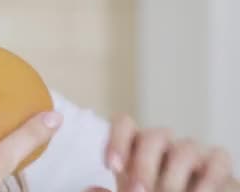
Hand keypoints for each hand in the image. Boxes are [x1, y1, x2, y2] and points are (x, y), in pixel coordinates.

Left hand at [103, 114, 236, 191]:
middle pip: (153, 136)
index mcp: (136, 147)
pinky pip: (217, 159)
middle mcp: (163, 145)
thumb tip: (90, 189)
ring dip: (172, 179)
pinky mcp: (218, 164)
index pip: (124, 124)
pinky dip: (207, 180)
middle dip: (143, 165)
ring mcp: (192, 152)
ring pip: (184, 149)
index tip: (111, 166)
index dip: (116, 140)